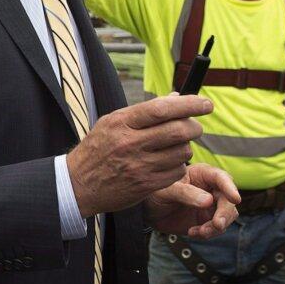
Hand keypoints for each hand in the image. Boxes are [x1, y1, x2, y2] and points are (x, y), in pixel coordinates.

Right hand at [67, 94, 212, 216]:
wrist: (78, 184)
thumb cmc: (98, 148)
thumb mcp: (113, 122)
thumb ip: (144, 111)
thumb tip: (177, 97)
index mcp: (121, 122)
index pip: (162, 109)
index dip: (189, 104)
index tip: (206, 103)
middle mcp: (130, 144)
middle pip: (178, 130)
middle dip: (194, 126)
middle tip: (196, 126)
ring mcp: (139, 166)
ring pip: (182, 152)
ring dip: (186, 147)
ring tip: (177, 145)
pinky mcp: (146, 186)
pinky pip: (177, 172)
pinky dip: (180, 165)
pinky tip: (169, 162)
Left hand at [143, 163, 240, 239]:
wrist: (150, 211)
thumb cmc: (157, 193)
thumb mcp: (168, 191)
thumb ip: (186, 194)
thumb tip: (209, 201)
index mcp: (203, 174)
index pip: (221, 178)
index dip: (230, 187)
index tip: (235, 199)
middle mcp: (212, 189)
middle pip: (228, 200)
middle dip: (224, 214)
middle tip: (216, 225)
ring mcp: (212, 206)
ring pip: (227, 216)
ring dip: (216, 227)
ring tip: (200, 232)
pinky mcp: (208, 220)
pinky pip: (216, 229)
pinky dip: (207, 233)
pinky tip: (192, 232)